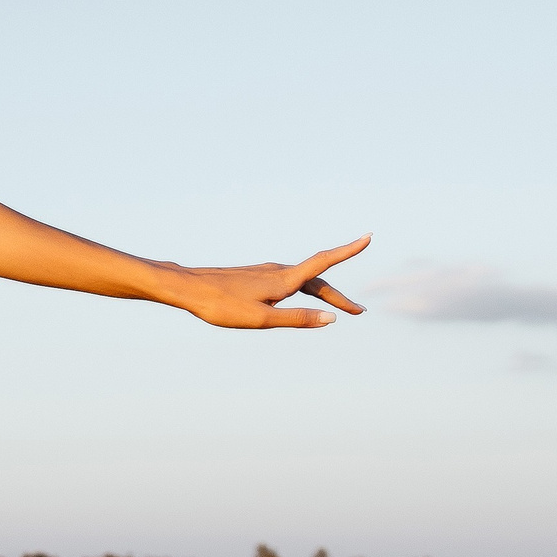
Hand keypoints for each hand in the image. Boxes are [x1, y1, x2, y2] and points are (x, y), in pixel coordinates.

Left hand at [162, 234, 371, 329]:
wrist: (187, 288)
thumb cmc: (221, 305)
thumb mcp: (262, 319)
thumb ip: (298, 319)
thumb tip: (332, 318)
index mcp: (284, 280)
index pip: (324, 263)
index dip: (348, 250)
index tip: (369, 236)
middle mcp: (278, 272)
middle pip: (318, 281)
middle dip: (339, 296)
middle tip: (359, 312)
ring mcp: (265, 273)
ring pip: (303, 282)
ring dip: (323, 294)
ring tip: (337, 309)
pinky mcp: (254, 277)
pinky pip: (288, 282)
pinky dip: (303, 291)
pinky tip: (298, 299)